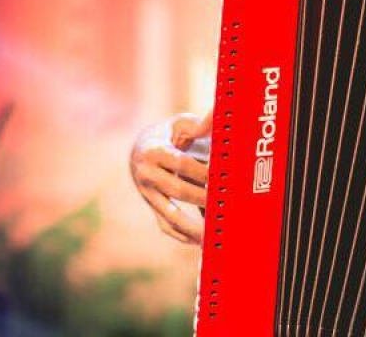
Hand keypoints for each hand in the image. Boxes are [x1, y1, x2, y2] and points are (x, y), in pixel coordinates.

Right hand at [129, 111, 211, 244]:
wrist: (140, 146)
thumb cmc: (169, 133)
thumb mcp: (180, 124)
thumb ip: (198, 128)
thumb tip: (217, 135)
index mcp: (154, 150)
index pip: (182, 163)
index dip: (203, 172)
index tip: (222, 178)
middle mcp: (146, 174)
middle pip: (178, 190)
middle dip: (202, 198)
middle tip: (225, 203)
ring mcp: (146, 193)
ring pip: (169, 215)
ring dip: (192, 227)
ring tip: (212, 235)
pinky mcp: (151, 206)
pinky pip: (165, 225)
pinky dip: (182, 235)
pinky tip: (199, 240)